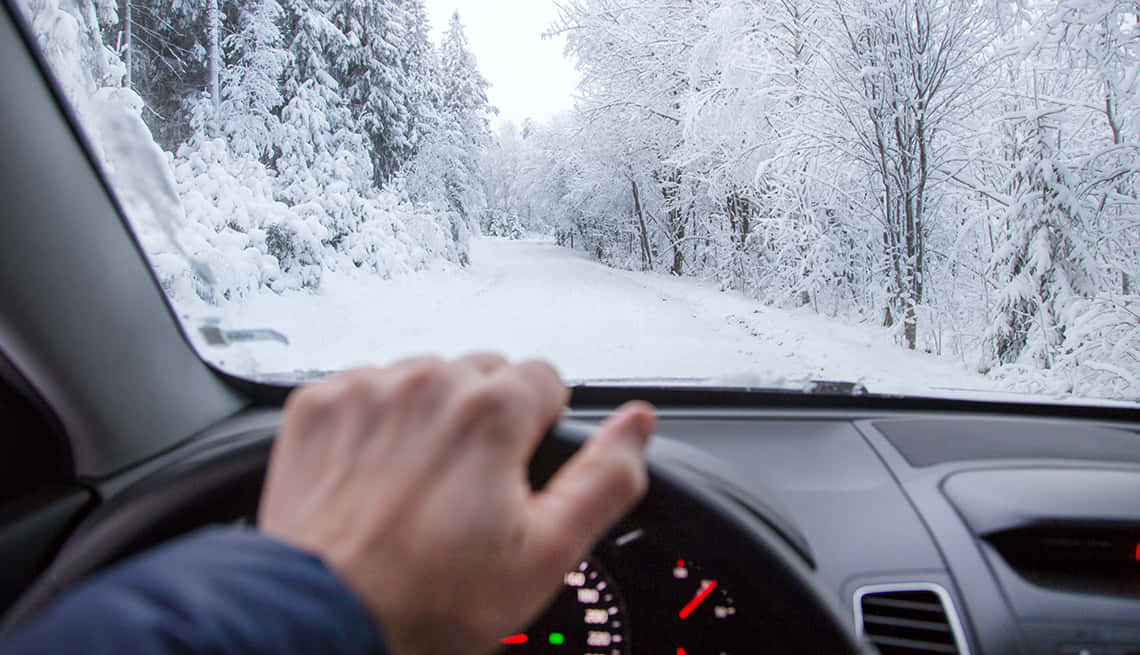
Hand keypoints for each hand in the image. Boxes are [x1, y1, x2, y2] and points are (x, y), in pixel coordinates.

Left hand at [257, 355, 655, 654]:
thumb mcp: (546, 555)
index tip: (514, 473)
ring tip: (416, 486)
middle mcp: (429, 382)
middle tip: (467, 489)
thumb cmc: (429, 599)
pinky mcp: (319, 403)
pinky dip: (375, 422)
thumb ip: (604, 479)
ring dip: (430, 416)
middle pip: (484, 374)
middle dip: (486, 420)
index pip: (544, 379)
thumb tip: (638, 425)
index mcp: (493, 411)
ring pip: (425, 378)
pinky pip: (366, 389)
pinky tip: (374, 475)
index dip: (537, 431)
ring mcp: (367, 389)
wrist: (323, 618)